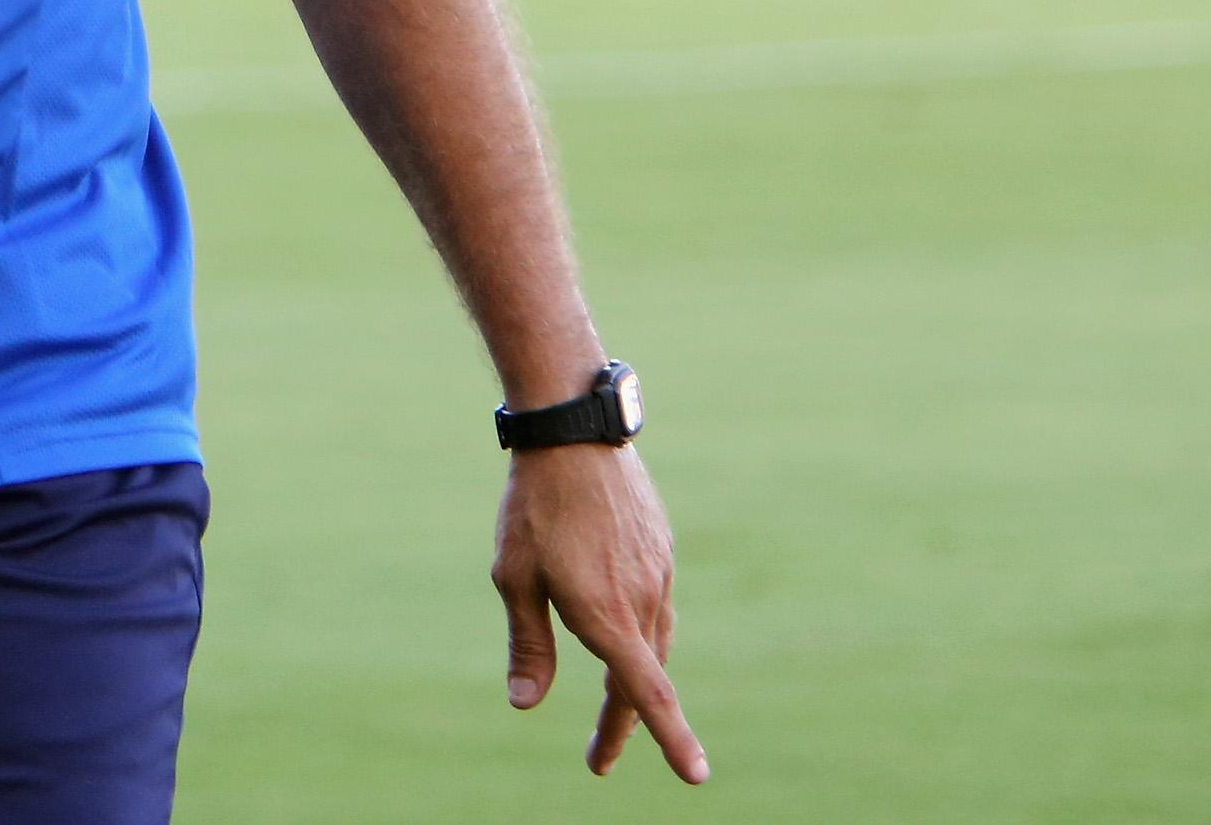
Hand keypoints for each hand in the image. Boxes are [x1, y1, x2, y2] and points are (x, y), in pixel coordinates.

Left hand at [493, 442, 706, 782]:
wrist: (574, 432)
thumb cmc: (534, 505)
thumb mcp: (515, 576)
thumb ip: (527, 643)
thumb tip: (524, 704)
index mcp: (604, 613)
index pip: (645, 692)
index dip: (670, 738)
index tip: (696, 777)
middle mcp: (641, 600)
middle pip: (642, 680)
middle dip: (623, 726)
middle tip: (599, 761)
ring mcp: (657, 574)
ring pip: (653, 644)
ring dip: (631, 682)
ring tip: (610, 711)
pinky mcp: (661, 551)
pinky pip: (656, 607)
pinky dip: (641, 635)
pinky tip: (624, 635)